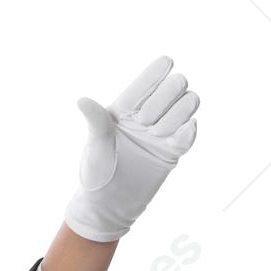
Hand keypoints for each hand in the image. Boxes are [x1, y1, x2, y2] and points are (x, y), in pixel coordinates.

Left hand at [63, 55, 199, 242]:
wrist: (108, 206)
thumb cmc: (96, 173)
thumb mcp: (94, 145)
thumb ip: (96, 120)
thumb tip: (81, 100)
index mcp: (125, 107)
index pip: (148, 79)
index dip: (158, 71)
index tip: (165, 65)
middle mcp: (147, 115)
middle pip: (175, 86)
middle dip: (165, 97)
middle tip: (145, 122)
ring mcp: (162, 132)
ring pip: (188, 104)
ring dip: (177, 114)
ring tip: (158, 134)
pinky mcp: (173, 151)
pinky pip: (189, 133)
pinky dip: (188, 131)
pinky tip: (178, 135)